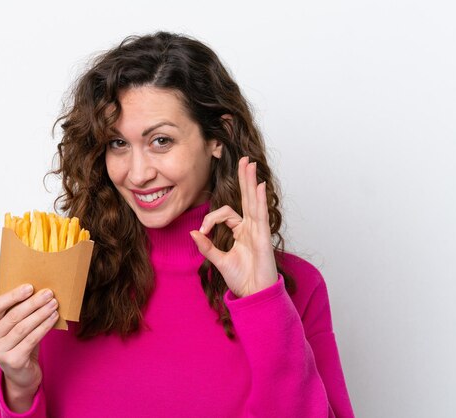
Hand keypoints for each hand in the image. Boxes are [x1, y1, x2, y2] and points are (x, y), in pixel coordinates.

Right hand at [0, 284, 58, 410]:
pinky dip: (44, 327)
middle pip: (13, 316)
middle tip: (49, 294)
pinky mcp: (12, 361)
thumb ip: (18, 311)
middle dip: (33, 303)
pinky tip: (53, 318)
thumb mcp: (15, 326)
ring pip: (23, 327)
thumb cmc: (20, 344)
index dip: (13, 295)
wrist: (22, 374)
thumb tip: (38, 291)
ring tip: (53, 304)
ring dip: (41, 313)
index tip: (30, 287)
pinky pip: (31, 339)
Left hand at [190, 157, 277, 296]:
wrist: (254, 294)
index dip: (210, 219)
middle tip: (244, 160)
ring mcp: (258, 231)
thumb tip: (193, 233)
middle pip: (246, 198)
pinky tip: (258, 185)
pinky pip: (260, 215)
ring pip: (253, 201)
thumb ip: (207, 246)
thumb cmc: (242, 279)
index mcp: (241, 231)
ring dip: (251, 181)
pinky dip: (259, 200)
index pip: (225, 214)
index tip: (202, 231)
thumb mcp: (219, 260)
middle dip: (244, 179)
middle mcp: (251, 228)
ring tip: (250, 164)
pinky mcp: (263, 237)